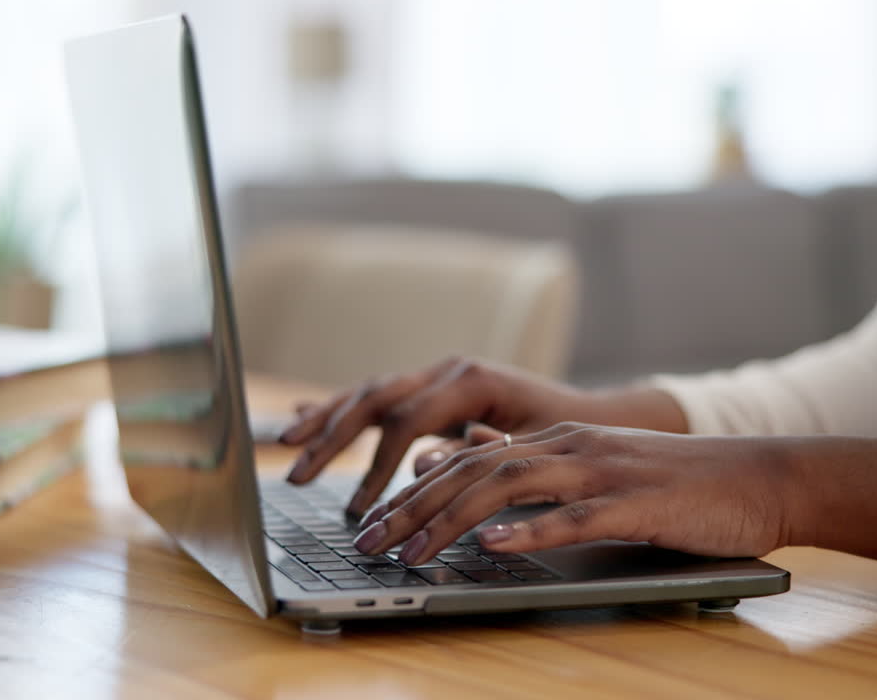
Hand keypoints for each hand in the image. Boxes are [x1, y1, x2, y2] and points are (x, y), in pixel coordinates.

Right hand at [279, 357, 590, 514]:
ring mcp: (436, 376)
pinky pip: (378, 397)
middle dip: (331, 436)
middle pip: (374, 398)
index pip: (407, 420)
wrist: (591, 416)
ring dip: (324, 417)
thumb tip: (421, 467)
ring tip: (284, 441)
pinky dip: (340, 407)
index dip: (377, 464)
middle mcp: (447, 370)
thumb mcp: (530, 451)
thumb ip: (478, 454)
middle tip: (296, 473)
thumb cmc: (567, 436)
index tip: (361, 506)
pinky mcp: (431, 389)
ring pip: (368, 393)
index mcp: (471, 379)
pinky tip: (302, 413)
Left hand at [350, 422, 876, 565]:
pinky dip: (531, 531)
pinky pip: (576, 516)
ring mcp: (603, 471)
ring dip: (453, 520)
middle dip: (413, 508)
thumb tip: (471, 456)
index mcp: (556, 440)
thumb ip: (534, 462)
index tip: (372, 522)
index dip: (412, 491)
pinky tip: (494, 545)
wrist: (758, 476)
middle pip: (473, 472)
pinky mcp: (637, 503)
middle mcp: (570, 447)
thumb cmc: (675, 481)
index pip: (466, 461)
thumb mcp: (595, 465)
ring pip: (511, 487)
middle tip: (369, 543)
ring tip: (412, 550)